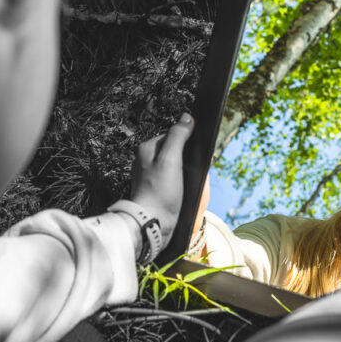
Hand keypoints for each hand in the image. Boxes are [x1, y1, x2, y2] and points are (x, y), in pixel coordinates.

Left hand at [129, 113, 193, 251]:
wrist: (152, 224)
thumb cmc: (160, 192)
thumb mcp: (170, 159)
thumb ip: (178, 136)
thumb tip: (187, 117)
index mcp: (146, 149)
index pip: (172, 135)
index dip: (187, 143)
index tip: (195, 156)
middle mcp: (145, 160)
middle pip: (175, 152)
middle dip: (188, 162)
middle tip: (191, 175)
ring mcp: (149, 176)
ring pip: (176, 167)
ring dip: (186, 174)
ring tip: (188, 186)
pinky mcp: (155, 190)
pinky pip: (173, 181)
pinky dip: (181, 186)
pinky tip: (183, 194)